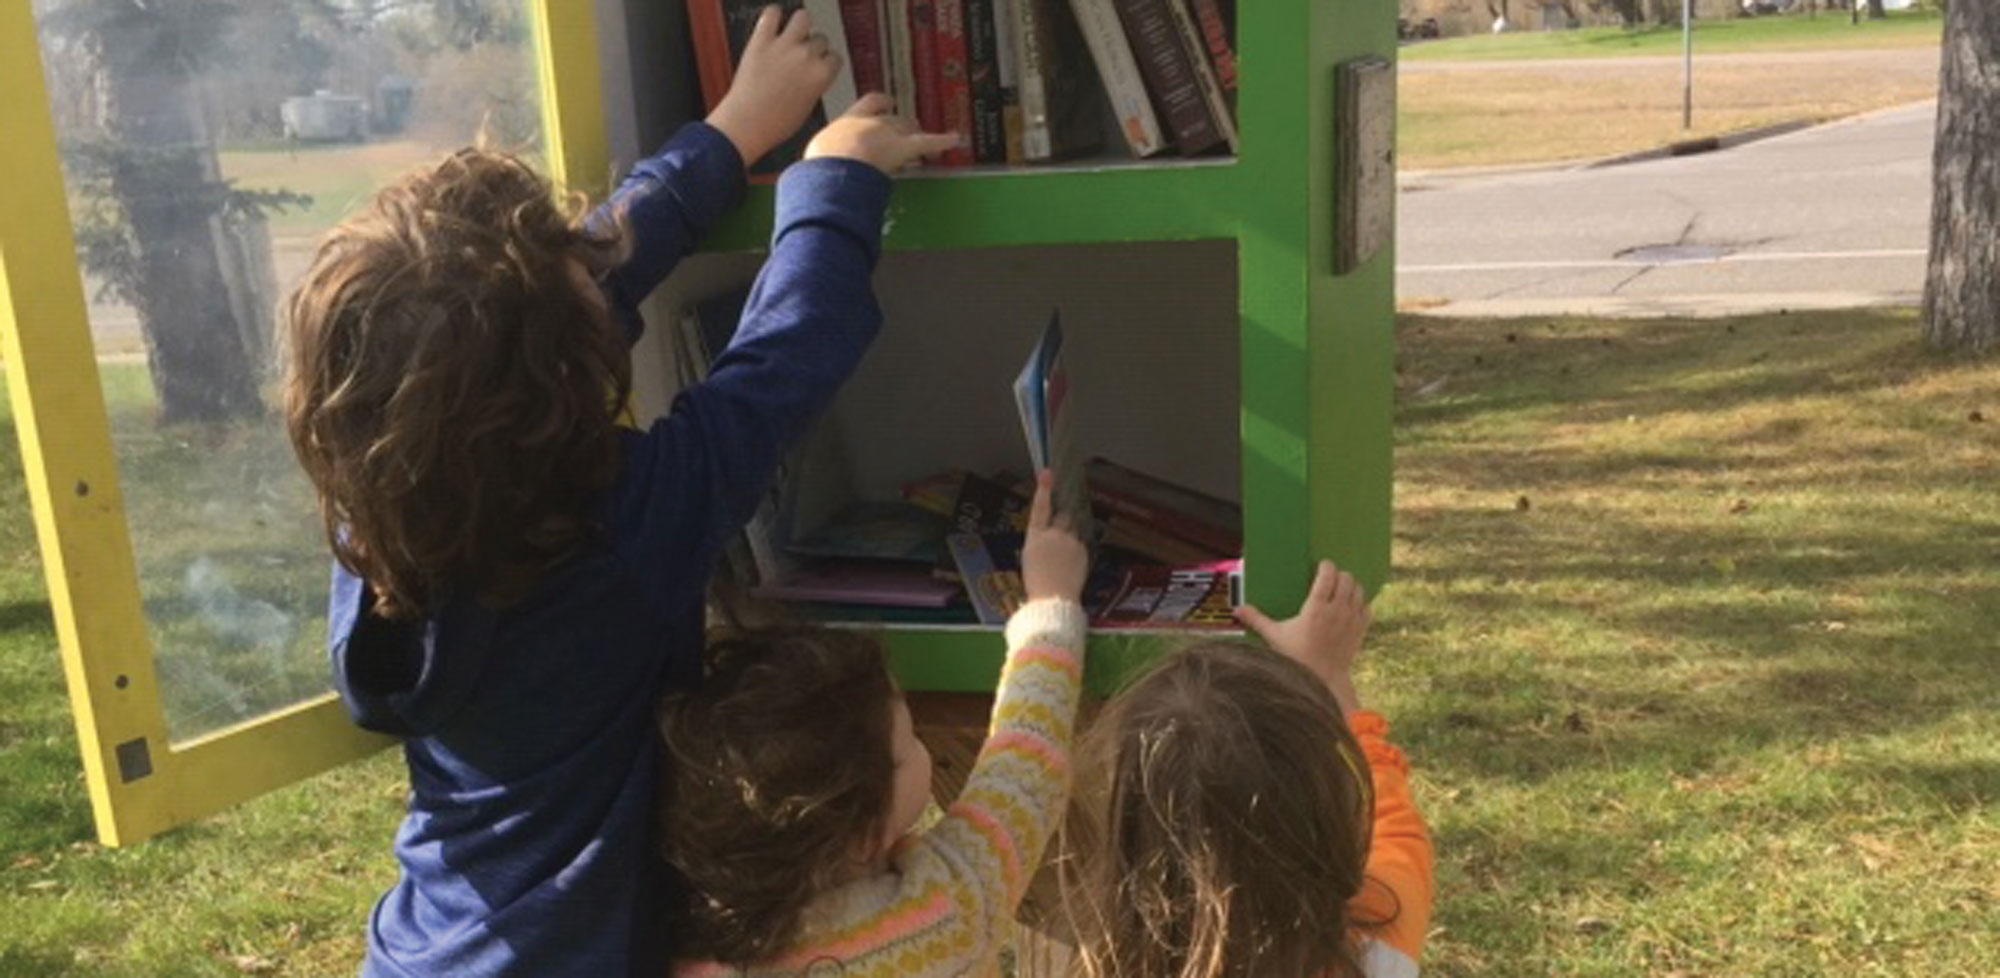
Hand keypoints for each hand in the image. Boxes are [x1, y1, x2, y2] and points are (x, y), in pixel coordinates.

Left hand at [707, 6, 841, 166]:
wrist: (746, 124)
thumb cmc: (774, 124)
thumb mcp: (808, 107)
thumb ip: (815, 85)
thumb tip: (813, 76)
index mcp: (822, 75)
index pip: (835, 57)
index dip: (827, 62)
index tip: (821, 64)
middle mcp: (807, 56)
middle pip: (820, 39)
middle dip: (814, 47)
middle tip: (803, 56)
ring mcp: (784, 45)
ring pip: (803, 17)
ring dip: (800, 25)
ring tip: (793, 33)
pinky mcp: (761, 40)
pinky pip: (772, 13)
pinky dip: (773, 15)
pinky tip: (772, 22)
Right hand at [805, 94, 959, 172]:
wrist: (833, 167)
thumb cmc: (821, 166)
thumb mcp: (817, 160)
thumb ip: (823, 164)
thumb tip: (813, 181)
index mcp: (846, 122)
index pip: (866, 106)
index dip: (877, 105)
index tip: (883, 104)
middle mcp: (869, 122)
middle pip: (890, 118)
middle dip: (900, 123)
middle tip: (907, 127)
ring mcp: (888, 133)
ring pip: (907, 127)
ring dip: (915, 132)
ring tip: (924, 137)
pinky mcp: (903, 147)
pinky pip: (928, 142)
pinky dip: (943, 140)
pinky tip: (955, 138)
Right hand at [1021, 470, 1088, 603]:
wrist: (1053, 600)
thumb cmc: (1036, 583)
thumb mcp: (1029, 559)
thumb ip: (1039, 544)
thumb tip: (1047, 539)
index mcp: (1034, 537)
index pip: (1039, 507)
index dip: (1043, 489)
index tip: (1046, 473)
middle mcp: (1053, 535)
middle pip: (1063, 516)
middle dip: (1062, 521)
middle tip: (1058, 538)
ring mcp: (1070, 542)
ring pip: (1072, 532)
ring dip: (1068, 539)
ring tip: (1061, 560)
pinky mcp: (1082, 551)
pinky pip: (1079, 546)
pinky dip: (1075, 552)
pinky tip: (1068, 568)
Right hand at [1236, 560, 1369, 714]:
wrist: (1322, 681)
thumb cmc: (1297, 658)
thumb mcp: (1275, 637)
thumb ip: (1257, 620)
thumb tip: (1237, 610)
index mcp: (1316, 608)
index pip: (1328, 574)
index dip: (1325, 566)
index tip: (1320, 567)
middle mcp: (1337, 610)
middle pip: (1346, 578)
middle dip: (1338, 575)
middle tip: (1329, 579)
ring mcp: (1351, 620)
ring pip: (1359, 590)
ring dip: (1351, 586)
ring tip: (1340, 590)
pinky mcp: (1360, 630)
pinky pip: (1367, 607)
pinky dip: (1360, 603)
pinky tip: (1350, 607)